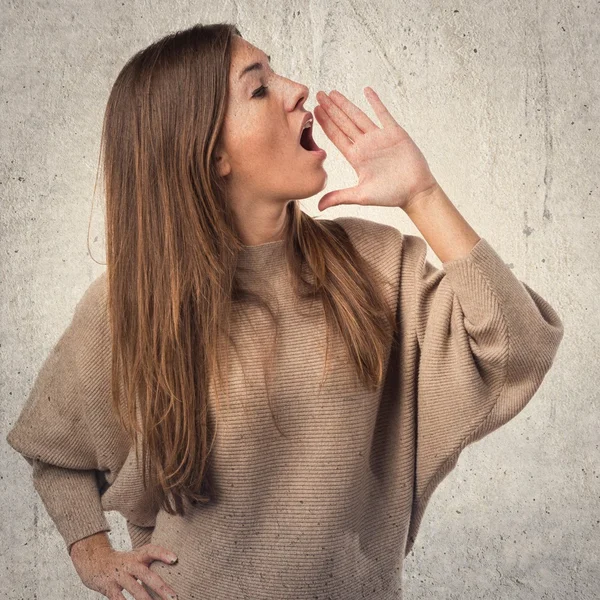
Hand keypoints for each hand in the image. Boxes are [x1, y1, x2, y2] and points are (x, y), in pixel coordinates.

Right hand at [70, 537, 178, 599]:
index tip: (175, 559)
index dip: (163, 553)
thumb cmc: (122, 562)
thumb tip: (173, 567)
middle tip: (174, 597)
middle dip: (161, 587)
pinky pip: (118, 599)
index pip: (152, 550)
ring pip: (134, 589)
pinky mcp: (108, 586)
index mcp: (138, 556)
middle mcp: (129, 564)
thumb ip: (150, 563)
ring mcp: (118, 575)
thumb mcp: (136, 557)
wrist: (93, 560)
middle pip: (147, 574)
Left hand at [313, 87, 438, 210]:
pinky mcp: (395, 133)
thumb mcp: (361, 196)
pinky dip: (375, 102)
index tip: (314, 112)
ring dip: (346, 104)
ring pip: (359, 116)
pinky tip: (367, 91)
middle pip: (344, 123)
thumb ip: (339, 197)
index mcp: (356, 157)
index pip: (336, 137)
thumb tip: (318, 207)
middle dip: (331, 109)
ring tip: (333, 93)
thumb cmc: (390, 195)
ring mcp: (379, 138)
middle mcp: (365, 145)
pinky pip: (383, 114)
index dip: (325, 124)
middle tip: (318, 95)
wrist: (415, 192)